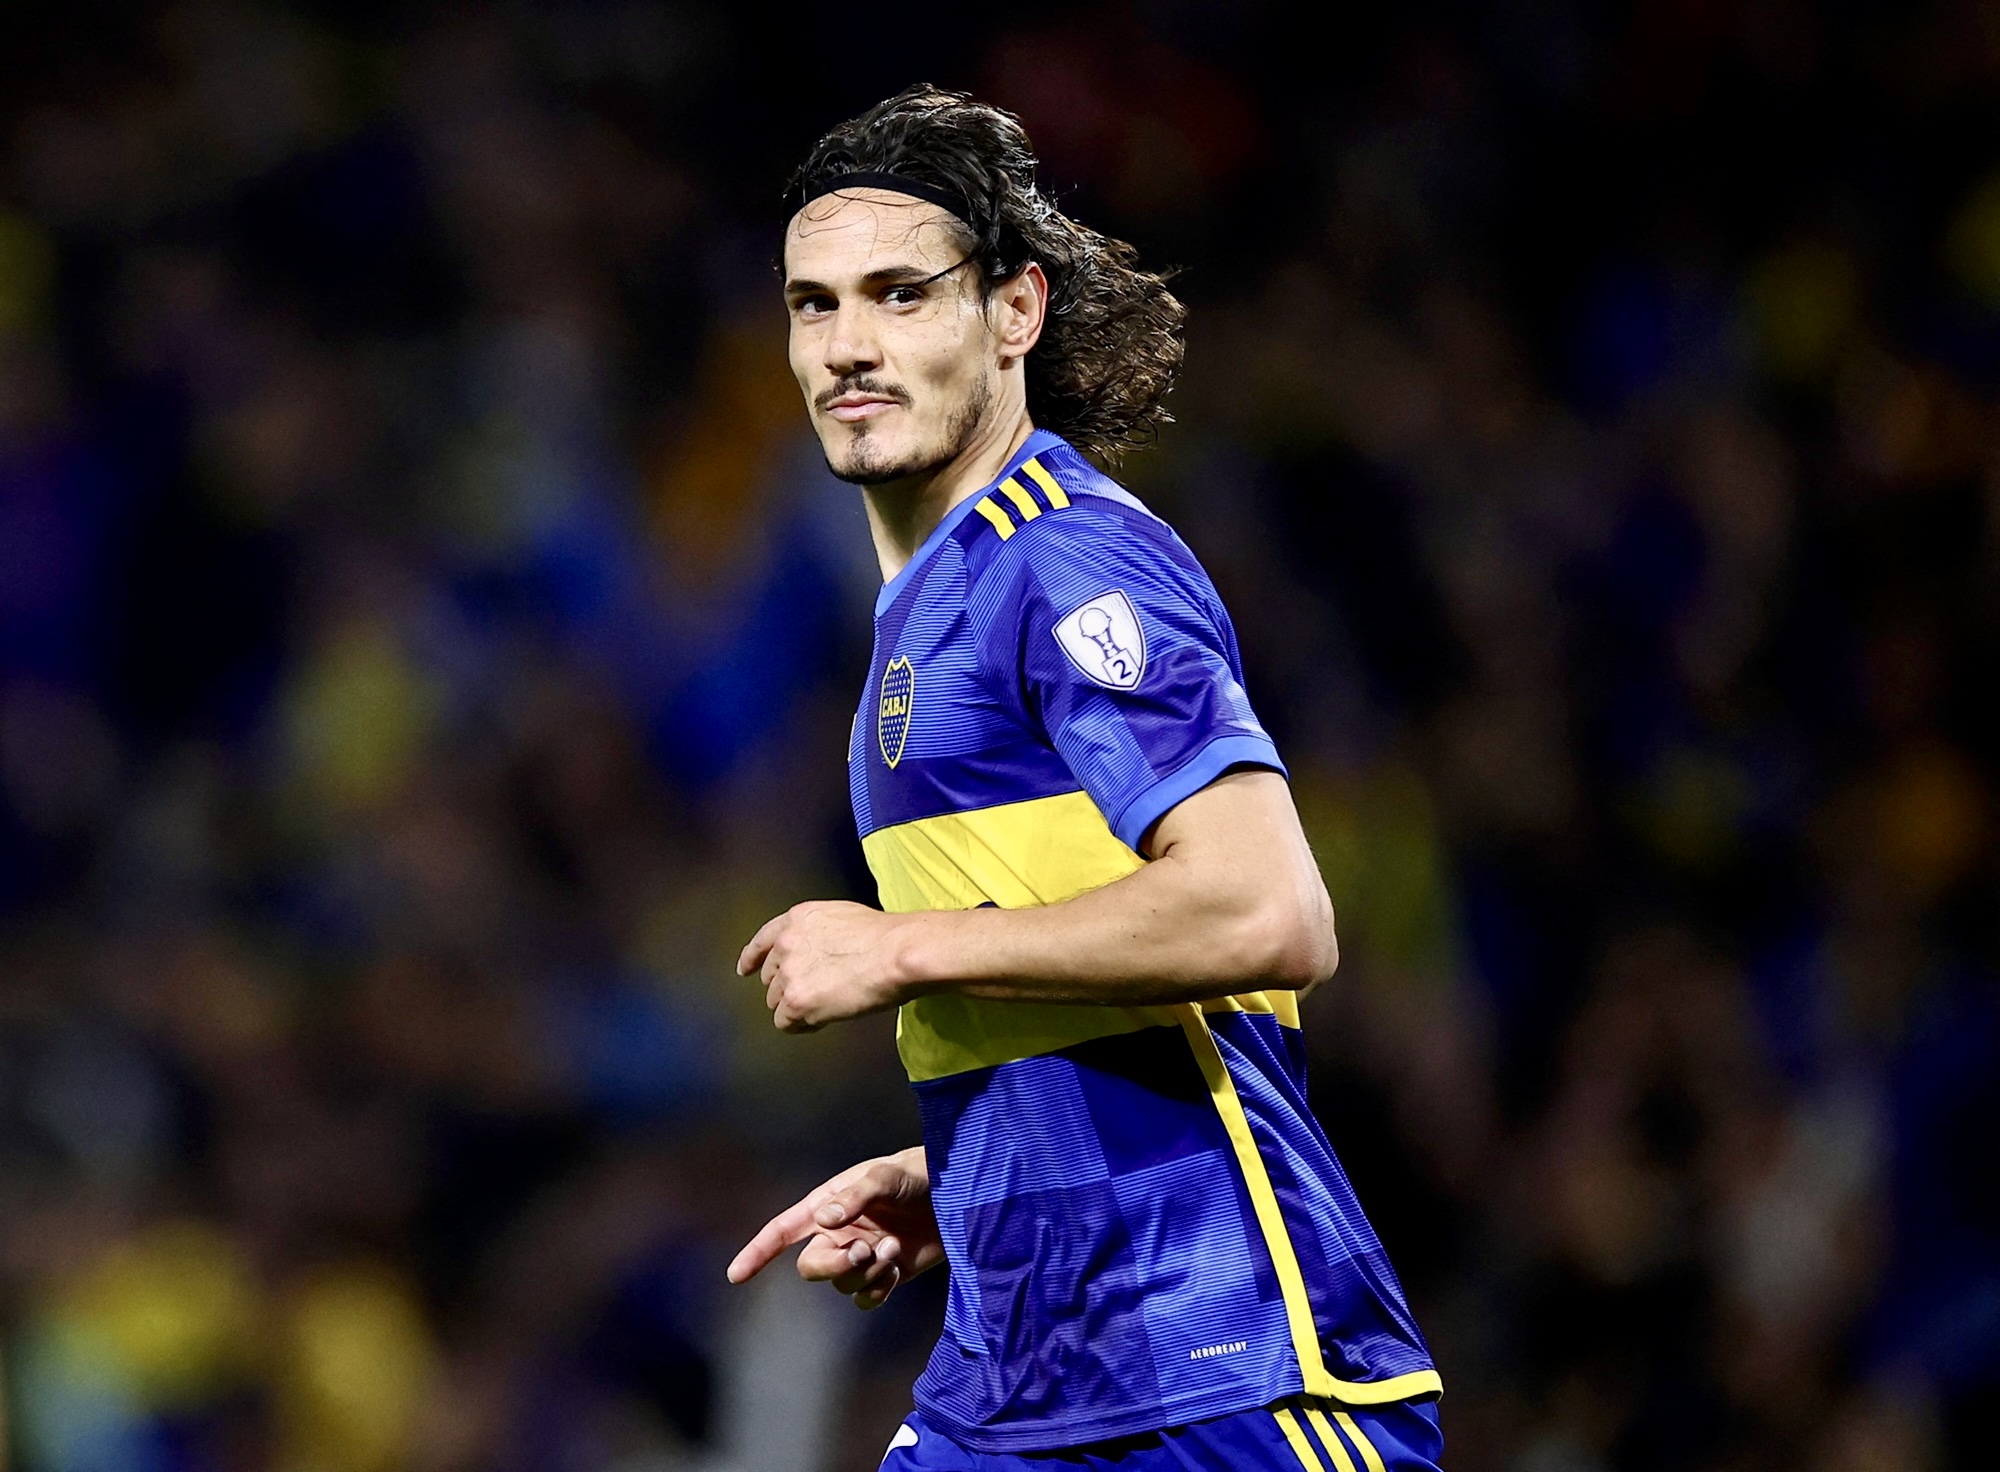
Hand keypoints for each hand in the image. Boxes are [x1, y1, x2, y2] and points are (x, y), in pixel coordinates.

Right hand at [725, 1148, 942, 1308]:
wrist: (960, 1194)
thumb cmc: (918, 1173)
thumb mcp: (887, 1176)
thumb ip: (856, 1196)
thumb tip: (824, 1220)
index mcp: (828, 1204)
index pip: (782, 1230)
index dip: (757, 1252)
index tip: (735, 1276)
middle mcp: (839, 1233)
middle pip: (810, 1267)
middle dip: (833, 1265)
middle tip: (863, 1251)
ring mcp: (861, 1255)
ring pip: (841, 1283)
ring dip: (865, 1271)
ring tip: (893, 1248)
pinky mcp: (886, 1274)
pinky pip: (866, 1298)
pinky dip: (878, 1289)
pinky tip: (896, 1267)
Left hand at [737, 900, 910, 1031]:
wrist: (896, 954)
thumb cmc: (885, 937)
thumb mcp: (842, 917)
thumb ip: (819, 933)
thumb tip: (821, 952)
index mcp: (797, 919)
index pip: (762, 940)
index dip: (752, 958)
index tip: (745, 969)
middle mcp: (785, 944)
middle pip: (770, 977)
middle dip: (787, 986)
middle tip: (814, 993)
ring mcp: (788, 974)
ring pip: (777, 1002)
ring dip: (796, 1006)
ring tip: (827, 1005)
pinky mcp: (796, 1002)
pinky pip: (786, 1023)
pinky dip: (802, 1026)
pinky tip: (822, 1020)